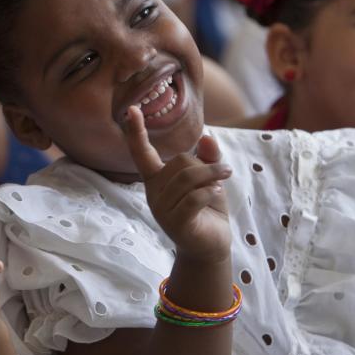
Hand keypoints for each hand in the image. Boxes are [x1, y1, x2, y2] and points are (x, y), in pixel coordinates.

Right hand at [123, 106, 231, 262]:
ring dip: (213, 176)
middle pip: (180, 162)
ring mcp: (162, 210)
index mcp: (156, 179)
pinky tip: (217, 194)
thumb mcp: (209, 178)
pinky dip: (210, 192)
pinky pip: (194, 198)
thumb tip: (207, 136)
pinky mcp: (175, 224)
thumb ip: (207, 158)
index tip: (131, 109)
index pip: (141, 152)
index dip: (136, 131)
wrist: (211, 246)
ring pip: (189, 179)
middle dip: (206, 164)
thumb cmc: (207, 208)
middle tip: (223, 172)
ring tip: (222, 183)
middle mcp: (153, 193)